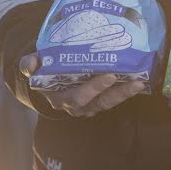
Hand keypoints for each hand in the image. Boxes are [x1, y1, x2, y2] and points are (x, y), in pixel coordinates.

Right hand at [18, 52, 146, 118]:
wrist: (46, 76)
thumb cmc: (42, 69)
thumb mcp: (32, 66)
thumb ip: (29, 64)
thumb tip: (30, 64)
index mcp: (61, 98)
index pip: (79, 96)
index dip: (94, 88)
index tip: (109, 75)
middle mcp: (77, 105)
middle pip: (100, 102)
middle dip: (117, 93)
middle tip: (134, 80)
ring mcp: (90, 104)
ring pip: (109, 102)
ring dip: (125, 94)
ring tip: (141, 82)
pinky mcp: (98, 100)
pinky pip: (113, 99)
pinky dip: (125, 92)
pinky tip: (138, 81)